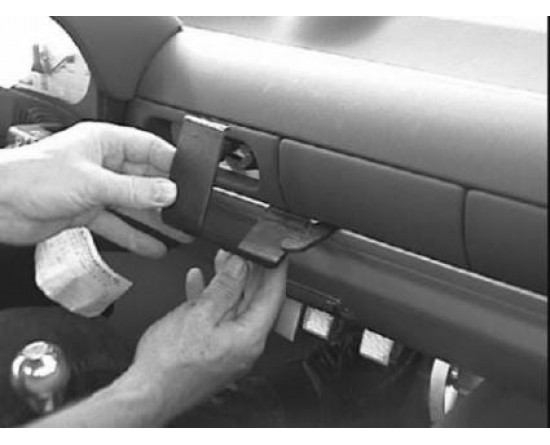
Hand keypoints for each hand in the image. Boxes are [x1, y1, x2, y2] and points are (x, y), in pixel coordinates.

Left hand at [0, 122, 184, 256]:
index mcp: (104, 142)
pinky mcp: (87, 211)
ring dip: (155, 219)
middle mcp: (103, 164)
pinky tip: (152, 246)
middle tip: (188, 211)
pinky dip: (134, 236)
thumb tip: (168, 192)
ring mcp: (96, 189)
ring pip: (134, 204)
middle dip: (166, 196)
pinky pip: (118, 224)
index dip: (171, 163)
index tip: (191, 179)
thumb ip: (134, 190)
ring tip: (179, 231)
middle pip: (144, 179)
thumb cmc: (31, 177)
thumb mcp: (92, 182)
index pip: (148, 148)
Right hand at [129, 252, 287, 417]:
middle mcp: (246, 346)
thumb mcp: (199, 314)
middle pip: (255, 301)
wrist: (145, 394)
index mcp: (250, 337)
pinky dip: (212, 301)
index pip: (273, 295)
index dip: (274, 270)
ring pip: (235, 309)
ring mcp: (231, 350)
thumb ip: (224, 287)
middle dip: (248, 273)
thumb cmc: (169, 365)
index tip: (274, 254)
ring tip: (221, 261)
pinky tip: (199, 285)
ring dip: (228, 284)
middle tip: (242, 252)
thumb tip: (240, 266)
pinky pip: (220, 320)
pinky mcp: (215, 352)